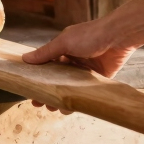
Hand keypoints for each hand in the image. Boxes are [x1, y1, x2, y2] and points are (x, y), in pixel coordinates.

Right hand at [21, 18, 137, 111]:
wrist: (118, 37)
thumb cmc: (90, 35)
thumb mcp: (64, 42)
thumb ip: (45, 53)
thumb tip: (25, 59)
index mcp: (64, 48)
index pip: (47, 66)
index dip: (39, 78)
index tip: (30, 90)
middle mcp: (74, 59)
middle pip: (58, 78)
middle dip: (48, 91)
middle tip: (39, 103)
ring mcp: (86, 69)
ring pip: (70, 86)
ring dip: (62, 97)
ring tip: (53, 108)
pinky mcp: (98, 77)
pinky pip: (85, 90)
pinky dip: (77, 98)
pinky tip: (70, 107)